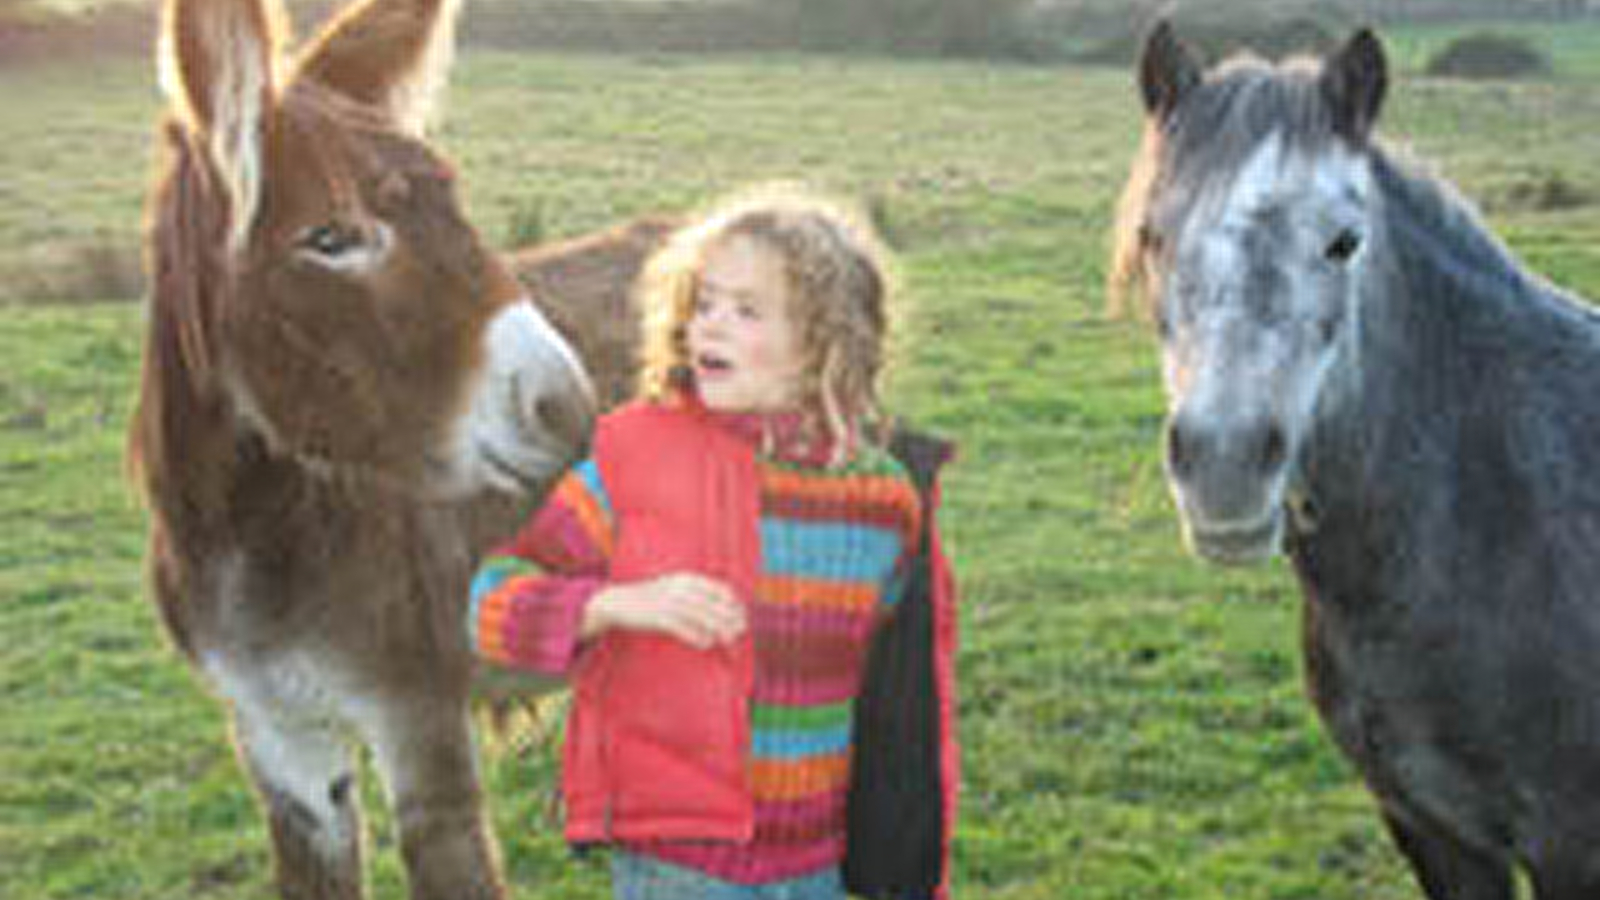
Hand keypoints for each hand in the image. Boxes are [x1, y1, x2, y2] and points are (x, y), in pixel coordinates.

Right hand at [583, 573, 746, 648]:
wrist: (616, 601)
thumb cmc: (650, 599)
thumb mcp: (673, 588)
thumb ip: (694, 595)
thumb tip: (720, 611)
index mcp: (687, 578)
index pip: (720, 589)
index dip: (734, 603)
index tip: (741, 616)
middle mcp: (680, 587)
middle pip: (715, 604)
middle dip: (730, 618)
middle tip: (739, 631)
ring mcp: (670, 601)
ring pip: (703, 617)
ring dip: (719, 630)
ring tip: (727, 640)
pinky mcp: (659, 616)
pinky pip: (685, 628)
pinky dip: (698, 637)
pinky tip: (705, 644)